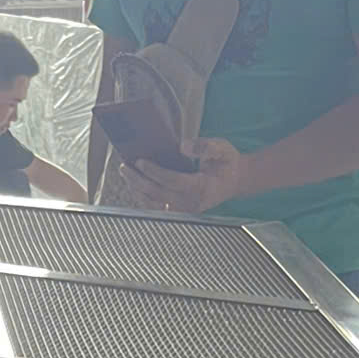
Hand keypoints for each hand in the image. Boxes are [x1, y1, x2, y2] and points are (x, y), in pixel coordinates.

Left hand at [129, 138, 251, 213]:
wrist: (234, 181)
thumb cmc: (227, 163)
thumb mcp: (222, 149)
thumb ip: (205, 146)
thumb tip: (183, 146)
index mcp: (202, 188)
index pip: (172, 181)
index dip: (154, 172)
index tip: (140, 161)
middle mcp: (191, 203)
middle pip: (157, 194)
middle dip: (138, 181)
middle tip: (124, 167)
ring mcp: (184, 210)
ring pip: (153, 204)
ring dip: (137, 190)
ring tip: (126, 173)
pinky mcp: (179, 211)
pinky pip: (156, 207)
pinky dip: (143, 196)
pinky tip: (134, 184)